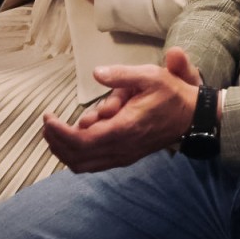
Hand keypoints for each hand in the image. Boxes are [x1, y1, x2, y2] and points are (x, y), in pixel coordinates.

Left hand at [42, 48, 202, 173]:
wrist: (192, 117)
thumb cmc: (172, 95)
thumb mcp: (150, 76)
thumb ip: (122, 76)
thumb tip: (97, 74)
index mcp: (125, 129)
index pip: (82, 141)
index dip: (59, 132)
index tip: (48, 117)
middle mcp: (121, 148)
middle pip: (76, 156)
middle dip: (56, 141)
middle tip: (47, 122)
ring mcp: (123, 156)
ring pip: (83, 164)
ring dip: (64, 150)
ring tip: (55, 130)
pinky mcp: (124, 157)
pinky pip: (93, 164)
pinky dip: (77, 155)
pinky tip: (72, 138)